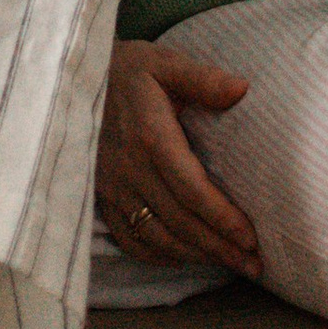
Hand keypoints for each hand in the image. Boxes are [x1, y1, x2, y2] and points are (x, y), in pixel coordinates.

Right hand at [99, 39, 258, 274]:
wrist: (74, 78)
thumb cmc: (128, 70)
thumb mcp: (164, 63)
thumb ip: (203, 78)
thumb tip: (243, 88)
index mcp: (150, 136)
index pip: (191, 189)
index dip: (222, 218)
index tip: (251, 237)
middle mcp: (129, 168)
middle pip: (179, 221)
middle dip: (219, 247)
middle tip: (253, 265)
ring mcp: (112, 187)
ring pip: (156, 236)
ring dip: (195, 255)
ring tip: (229, 264)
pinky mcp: (100, 196)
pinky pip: (128, 237)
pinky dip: (157, 255)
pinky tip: (182, 258)